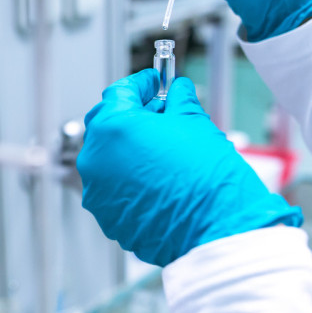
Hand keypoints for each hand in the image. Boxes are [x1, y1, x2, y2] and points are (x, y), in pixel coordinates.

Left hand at [77, 69, 301, 266]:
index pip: (119, 92)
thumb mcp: (195, 123)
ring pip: (108, 160)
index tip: (154, 83)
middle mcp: (95, 159)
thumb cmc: (206, 178)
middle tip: (159, 114)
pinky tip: (157, 179)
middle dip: (132, 116)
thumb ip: (178, 101)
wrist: (216, 229)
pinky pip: (113, 188)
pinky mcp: (106, 216)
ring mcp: (97, 191)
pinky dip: (130, 179)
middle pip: (107, 125)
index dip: (141, 84)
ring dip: (130, 150)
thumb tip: (177, 92)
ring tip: (163, 151)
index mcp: (112, 128)